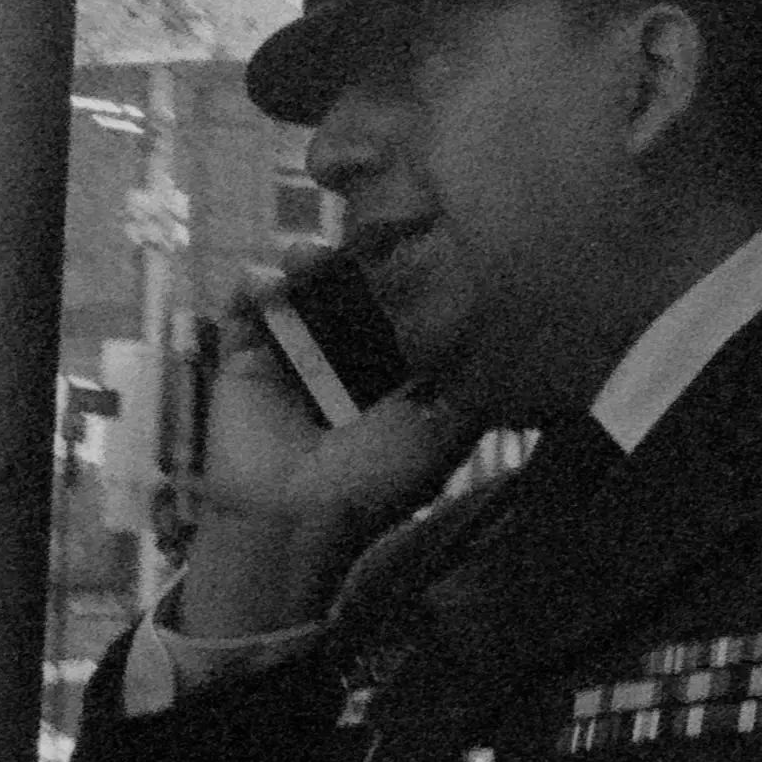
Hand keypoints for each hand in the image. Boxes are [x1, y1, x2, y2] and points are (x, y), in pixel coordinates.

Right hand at [177, 256, 482, 638]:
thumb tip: (517, 350)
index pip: (396, 305)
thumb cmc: (373, 482)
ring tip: (302, 257)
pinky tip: (266, 285)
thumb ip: (475, 393)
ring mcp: (292, 354)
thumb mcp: (442, 437)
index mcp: (387, 371)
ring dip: (300, 261)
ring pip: (298, 288)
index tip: (407, 241)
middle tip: (349, 240)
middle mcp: (340, 357)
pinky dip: (252, 286)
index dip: (400, 272)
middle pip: (345, 287)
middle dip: (347, 257)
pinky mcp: (245, 357)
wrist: (293, 521)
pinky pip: (244, 309)